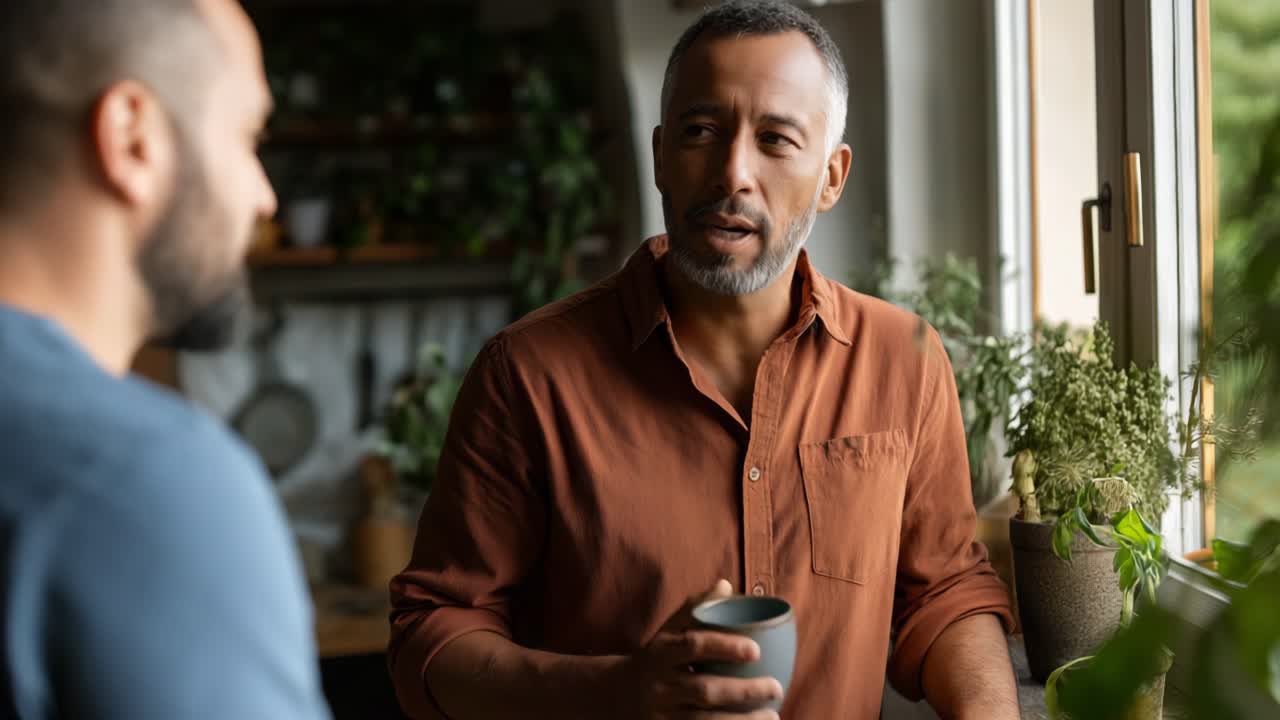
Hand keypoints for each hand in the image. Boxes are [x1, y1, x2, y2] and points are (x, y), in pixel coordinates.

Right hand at [610, 579, 783, 719]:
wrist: (615, 694)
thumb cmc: (655, 658)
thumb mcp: (667, 632)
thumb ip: (694, 609)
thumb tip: (725, 585)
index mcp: (661, 652)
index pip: (693, 646)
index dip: (724, 647)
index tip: (757, 650)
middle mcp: (659, 685)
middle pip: (702, 689)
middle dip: (743, 690)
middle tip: (776, 687)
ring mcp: (660, 714)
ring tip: (772, 716)